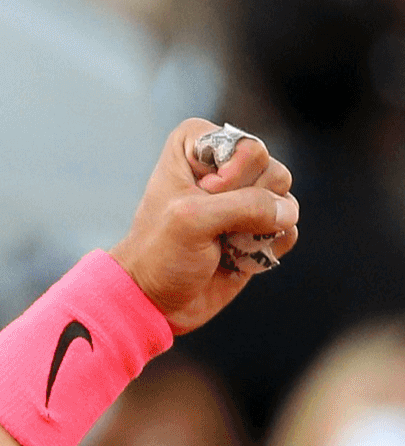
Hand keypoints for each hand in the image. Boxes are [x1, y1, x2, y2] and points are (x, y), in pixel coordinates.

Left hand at [109, 119, 296, 334]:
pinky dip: (269, 245)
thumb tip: (288, 212)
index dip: (230, 176)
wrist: (156, 300)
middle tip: (210, 225)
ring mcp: (244, 197)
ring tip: (222, 242)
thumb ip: (246, 205)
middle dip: (246, 204)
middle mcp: (223, 166)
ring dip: (258, 228)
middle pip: (272, 170)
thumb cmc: (160, 254)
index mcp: (195, 146)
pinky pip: (289, 227)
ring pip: (285, 198)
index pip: (246, 146)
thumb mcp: (192, 220)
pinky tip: (237, 256)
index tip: (199, 197)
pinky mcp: (260, 227)